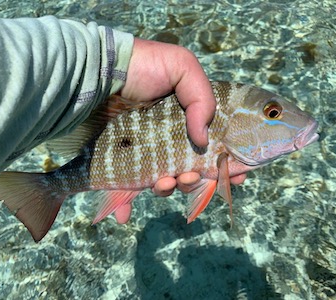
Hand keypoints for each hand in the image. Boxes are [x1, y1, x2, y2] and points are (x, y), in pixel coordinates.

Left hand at [114, 38, 246, 223]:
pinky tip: (123, 213)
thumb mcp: (182, 67)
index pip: (214, 149)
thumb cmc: (143, 66)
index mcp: (189, 121)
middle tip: (188, 176)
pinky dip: (126, 204)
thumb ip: (203, 99)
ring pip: (164, 183)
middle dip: (195, 182)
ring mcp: (146, 153)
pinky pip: (126, 189)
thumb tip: (202, 139)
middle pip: (191, 171)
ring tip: (163, 183)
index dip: (226, 166)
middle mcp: (170, 140)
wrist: (101, 71)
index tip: (234, 178)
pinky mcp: (123, 161)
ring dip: (168, 190)